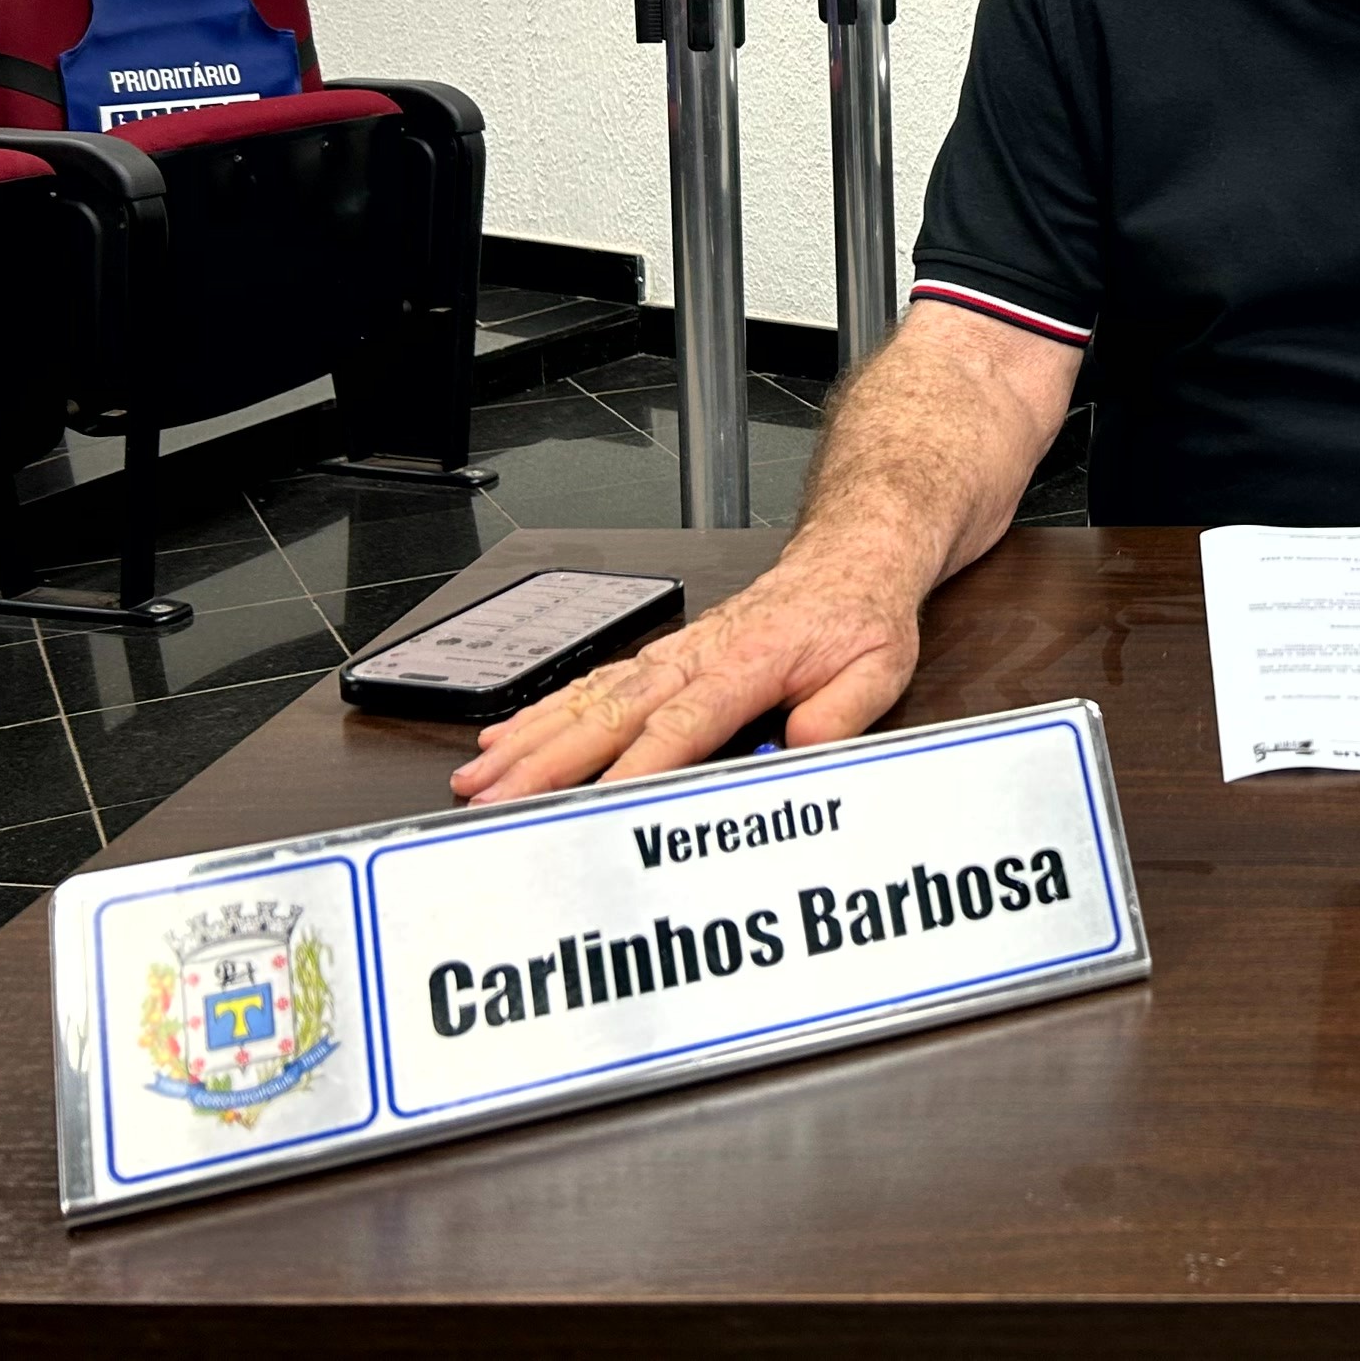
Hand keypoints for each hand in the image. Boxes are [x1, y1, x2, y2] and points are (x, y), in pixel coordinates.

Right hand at [448, 560, 917, 804]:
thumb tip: (801, 745)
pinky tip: (506, 737)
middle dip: (550, 760)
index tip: (597, 803)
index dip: (639, 766)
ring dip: (531, 739)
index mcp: (749, 663)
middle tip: (498, 799)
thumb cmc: (860, 616)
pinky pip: (594, 684)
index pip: (684, 724)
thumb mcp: (880, 666)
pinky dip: (545, 711)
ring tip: (479, 776)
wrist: (848, 557)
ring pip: (590, 698)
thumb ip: (841, 711)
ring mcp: (673, 655)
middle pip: (613, 713)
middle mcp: (697, 657)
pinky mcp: (663, 658)